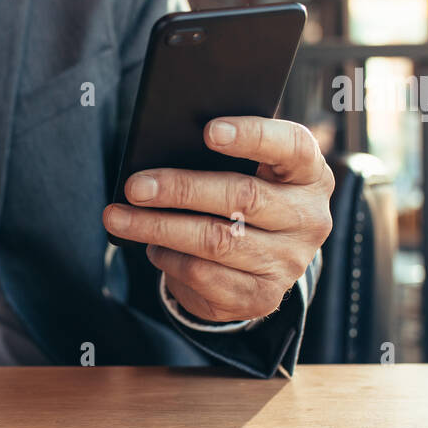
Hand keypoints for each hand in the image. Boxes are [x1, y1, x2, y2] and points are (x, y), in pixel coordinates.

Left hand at [102, 116, 333, 322]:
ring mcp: (289, 262)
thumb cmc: (242, 198)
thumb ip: (222, 157)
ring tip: (118, 217)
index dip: (253, 136)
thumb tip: (160, 151)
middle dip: (181, 189)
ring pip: (215, 241)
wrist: (259, 264)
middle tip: (135, 186)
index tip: (208, 130)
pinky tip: (151, 246)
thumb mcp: (247, 171)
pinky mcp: (262, 296)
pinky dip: (169, 258)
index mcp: (309, 175)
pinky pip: (204, 275)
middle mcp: (308, 219)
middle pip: (242, 197)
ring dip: (157, 227)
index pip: (291, 147)